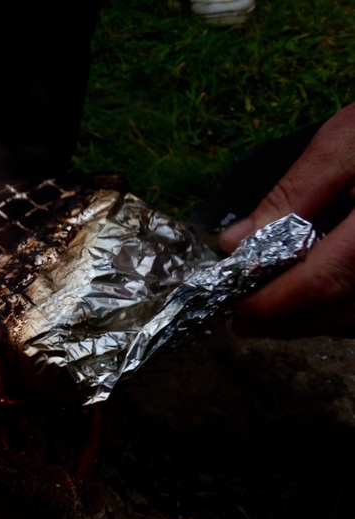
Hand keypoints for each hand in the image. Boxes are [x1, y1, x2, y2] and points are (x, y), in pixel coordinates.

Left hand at [218, 103, 354, 337]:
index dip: (270, 301)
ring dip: (311, 320)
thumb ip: (292, 194)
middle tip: (241, 316)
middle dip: (283, 320)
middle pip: (338, 311)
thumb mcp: (347, 142)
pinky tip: (312, 297)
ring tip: (269, 311)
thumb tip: (236, 242)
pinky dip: (339, 310)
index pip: (321, 282)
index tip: (231, 303)